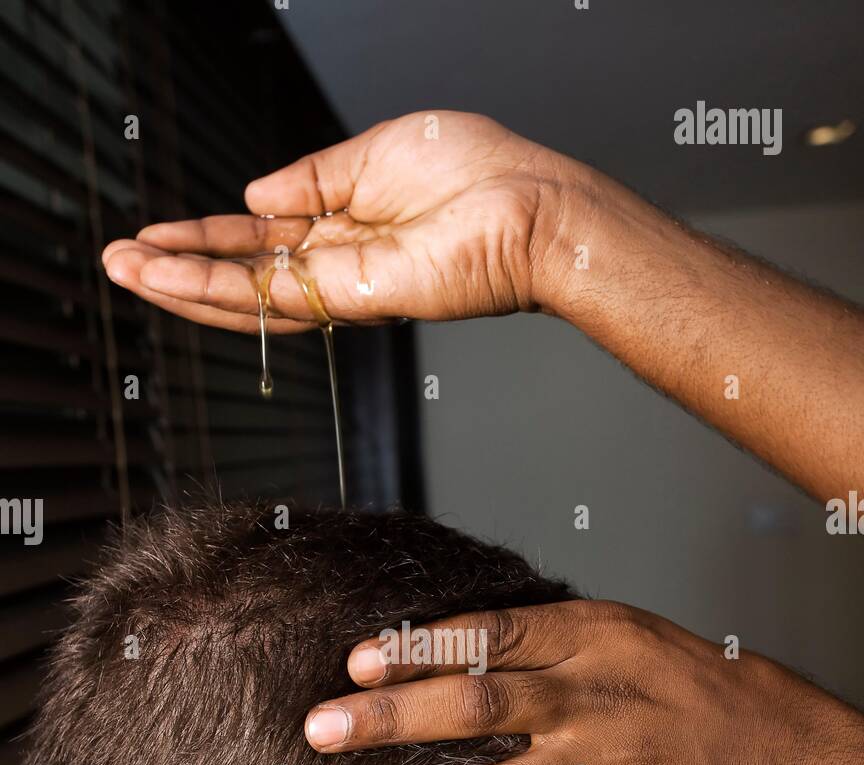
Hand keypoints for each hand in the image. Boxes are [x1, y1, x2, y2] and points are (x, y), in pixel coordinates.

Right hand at [101, 110, 575, 332]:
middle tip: (118, 260)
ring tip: (123, 270)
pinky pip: (272, 297)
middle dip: (177, 269)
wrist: (533, 204)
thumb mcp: (375, 152)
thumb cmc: (478, 170)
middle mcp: (337, 265)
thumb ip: (312, 177)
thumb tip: (256, 192)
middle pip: (242, 275)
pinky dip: (213, 288)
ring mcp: (344, 289)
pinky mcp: (354, 300)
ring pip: (246, 296)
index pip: (258, 240)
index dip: (206, 240)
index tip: (156, 236)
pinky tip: (167, 277)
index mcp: (343, 226)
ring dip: (179, 285)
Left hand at [304, 600, 848, 764]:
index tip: (353, 661)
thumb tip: (453, 644)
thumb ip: (545, 640)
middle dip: (386, 719)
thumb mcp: (624, 636)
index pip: (487, 634)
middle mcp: (589, 697)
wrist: (781, 750)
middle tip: (316, 731)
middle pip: (472, 705)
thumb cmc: (694, 687)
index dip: (416, 648)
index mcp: (587, 638)